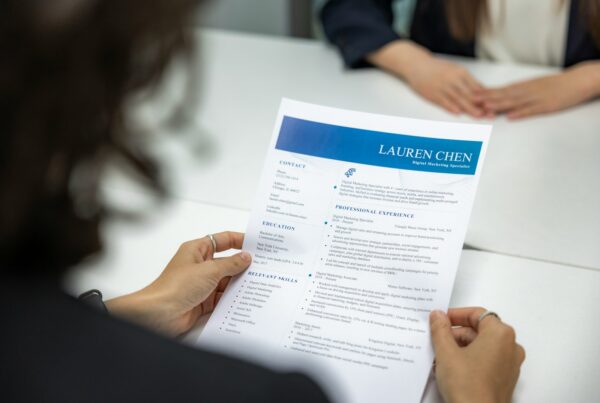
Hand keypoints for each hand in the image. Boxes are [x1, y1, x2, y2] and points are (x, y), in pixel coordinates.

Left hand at [106, 231, 250, 335]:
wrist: (160, 314)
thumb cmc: (176, 286)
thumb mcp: (209, 270)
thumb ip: (230, 264)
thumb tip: (246, 257)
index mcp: (197, 250)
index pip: (222, 240)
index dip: (239, 240)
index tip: (256, 243)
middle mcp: (200, 265)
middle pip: (227, 262)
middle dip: (243, 265)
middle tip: (264, 266)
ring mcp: (202, 284)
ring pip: (227, 281)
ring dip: (239, 283)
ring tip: (260, 283)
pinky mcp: (204, 301)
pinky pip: (223, 297)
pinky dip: (233, 298)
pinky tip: (247, 298)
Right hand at [404, 54, 486, 117]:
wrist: (417, 65)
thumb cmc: (437, 69)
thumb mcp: (454, 70)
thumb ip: (467, 81)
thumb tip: (482, 92)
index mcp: (460, 72)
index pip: (476, 87)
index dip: (487, 97)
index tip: (496, 105)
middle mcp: (453, 78)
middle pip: (469, 94)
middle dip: (481, 105)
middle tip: (491, 113)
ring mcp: (442, 86)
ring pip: (458, 98)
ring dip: (469, 108)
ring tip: (479, 116)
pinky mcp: (432, 93)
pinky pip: (443, 101)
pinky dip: (451, 107)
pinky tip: (458, 112)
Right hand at [430, 307, 524, 402]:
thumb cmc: (466, 385)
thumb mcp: (446, 352)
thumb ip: (441, 329)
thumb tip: (438, 316)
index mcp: (500, 334)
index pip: (477, 314)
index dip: (456, 315)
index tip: (440, 320)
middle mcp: (511, 346)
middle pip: (480, 330)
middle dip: (457, 333)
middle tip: (437, 339)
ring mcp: (510, 364)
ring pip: (483, 346)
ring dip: (462, 347)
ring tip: (442, 356)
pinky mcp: (506, 379)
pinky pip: (487, 360)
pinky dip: (471, 359)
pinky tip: (453, 368)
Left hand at [478, 62, 599, 118]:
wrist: (578, 80)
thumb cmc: (555, 84)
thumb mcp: (534, 85)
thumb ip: (518, 91)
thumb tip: (502, 96)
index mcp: (522, 86)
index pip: (500, 90)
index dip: (484, 93)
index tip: (470, 95)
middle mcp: (526, 91)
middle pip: (503, 96)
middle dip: (486, 99)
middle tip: (471, 101)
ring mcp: (536, 99)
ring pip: (514, 102)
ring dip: (499, 105)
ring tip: (485, 108)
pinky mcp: (547, 106)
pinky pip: (532, 110)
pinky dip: (521, 113)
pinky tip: (511, 117)